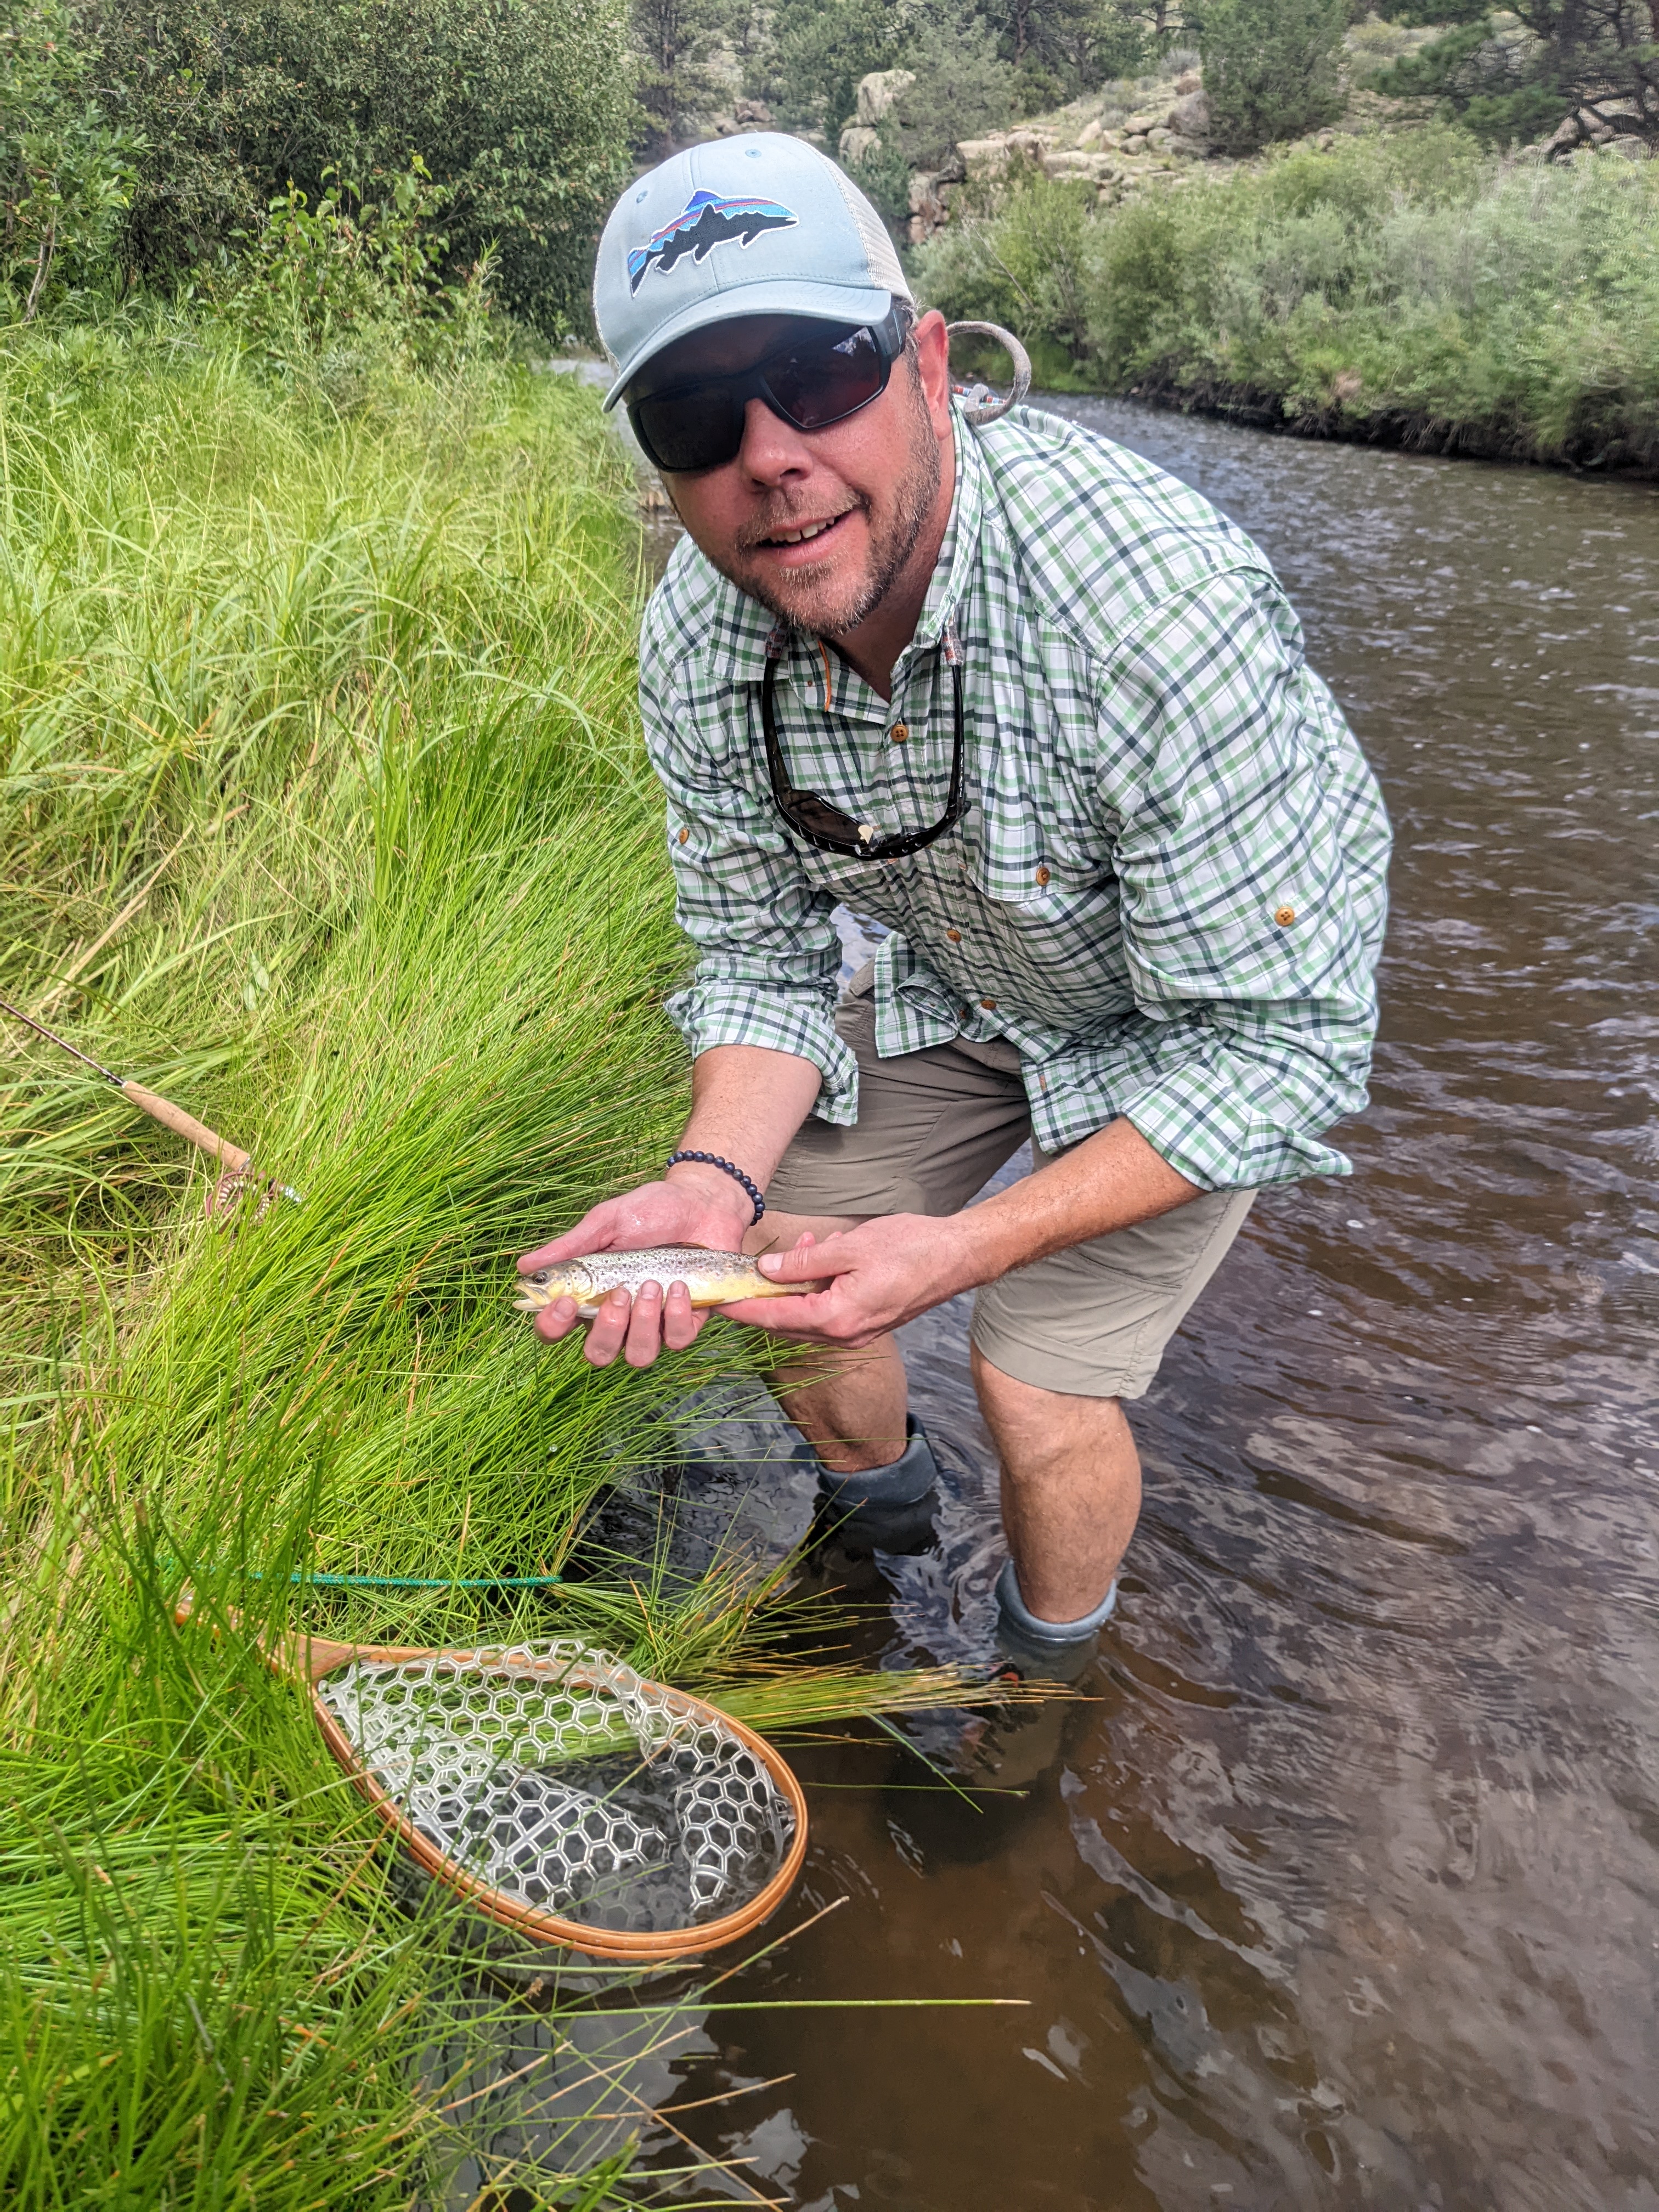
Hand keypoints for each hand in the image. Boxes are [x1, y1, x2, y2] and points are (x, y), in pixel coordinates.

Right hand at [517, 1167, 752, 1368]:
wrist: (703, 1204)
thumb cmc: (651, 1210)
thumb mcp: (607, 1221)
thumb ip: (571, 1246)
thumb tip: (524, 1266)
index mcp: (588, 1294)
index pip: (555, 1329)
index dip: (553, 1326)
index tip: (567, 1302)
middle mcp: (616, 1317)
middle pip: (597, 1355)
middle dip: (607, 1329)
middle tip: (620, 1292)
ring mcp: (651, 1324)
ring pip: (638, 1355)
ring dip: (644, 1323)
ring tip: (655, 1284)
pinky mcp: (685, 1322)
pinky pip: (676, 1340)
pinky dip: (677, 1315)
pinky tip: (679, 1286)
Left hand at [720, 1213, 974, 1348]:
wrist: (959, 1257)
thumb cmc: (911, 1249)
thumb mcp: (849, 1246)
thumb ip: (804, 1260)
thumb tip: (767, 1270)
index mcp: (837, 1318)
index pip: (775, 1319)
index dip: (743, 1309)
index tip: (718, 1300)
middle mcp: (846, 1335)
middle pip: (788, 1322)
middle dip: (766, 1296)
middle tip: (746, 1270)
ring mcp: (859, 1332)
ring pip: (809, 1315)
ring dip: (795, 1285)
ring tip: (803, 1244)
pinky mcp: (869, 1322)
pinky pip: (829, 1310)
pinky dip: (817, 1286)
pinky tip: (824, 1253)